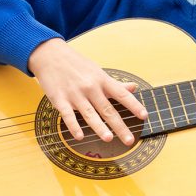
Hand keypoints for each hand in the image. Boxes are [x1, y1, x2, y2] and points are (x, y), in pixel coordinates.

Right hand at [28, 38, 147, 145]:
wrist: (50, 55)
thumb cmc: (77, 65)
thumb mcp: (98, 72)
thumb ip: (115, 84)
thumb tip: (133, 88)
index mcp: (102, 80)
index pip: (122, 94)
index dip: (134, 105)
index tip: (145, 116)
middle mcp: (91, 87)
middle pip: (108, 109)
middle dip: (119, 126)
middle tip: (130, 140)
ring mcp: (75, 94)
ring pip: (89, 114)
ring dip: (99, 127)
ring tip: (109, 139)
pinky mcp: (59, 99)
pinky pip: (68, 115)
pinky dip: (74, 126)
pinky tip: (80, 136)